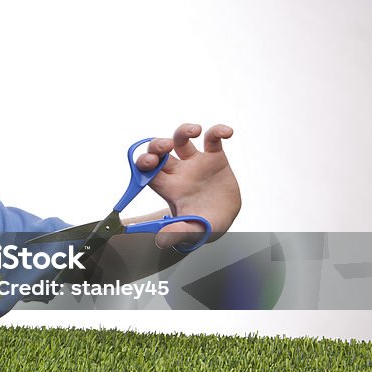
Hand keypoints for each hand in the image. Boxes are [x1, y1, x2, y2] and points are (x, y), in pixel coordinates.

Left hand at [136, 123, 241, 248]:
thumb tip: (161, 240)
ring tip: (194, 131)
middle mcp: (178, 172)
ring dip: (184, 131)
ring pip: (181, 139)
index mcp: (168, 187)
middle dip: (158, 145)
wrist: (222, 221)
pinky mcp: (214, 158)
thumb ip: (176, 234)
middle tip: (165, 146)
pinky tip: (226, 133)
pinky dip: (218, 131)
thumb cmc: (201, 226)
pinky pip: (213, 139)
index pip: (148, 171)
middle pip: (160, 151)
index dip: (145, 162)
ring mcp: (195, 163)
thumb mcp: (191, 232)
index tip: (150, 161)